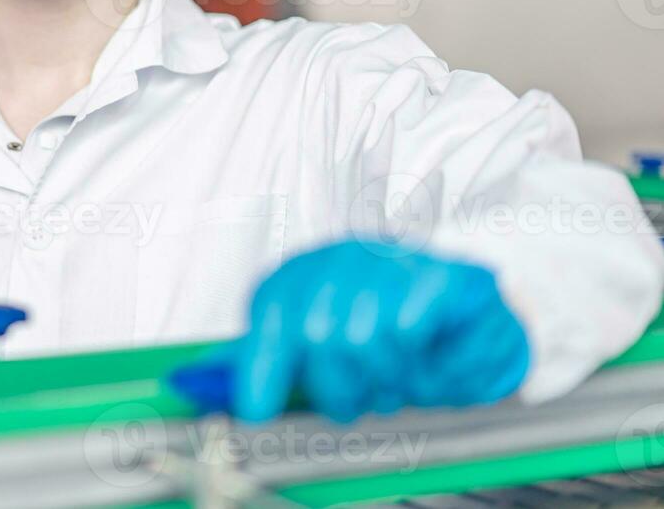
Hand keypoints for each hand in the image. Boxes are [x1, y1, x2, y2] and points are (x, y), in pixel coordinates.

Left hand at [232, 240, 529, 421]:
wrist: (466, 300)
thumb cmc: (385, 322)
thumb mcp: (317, 336)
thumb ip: (266, 361)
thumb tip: (207, 388)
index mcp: (302, 275)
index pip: (270, 314)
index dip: (260, 369)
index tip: (255, 413)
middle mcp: (341, 260)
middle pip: (322, 337)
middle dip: (344, 388)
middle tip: (367, 397)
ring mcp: (393, 262)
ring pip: (371, 341)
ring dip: (391, 381)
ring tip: (403, 379)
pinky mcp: (444, 277)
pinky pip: (422, 338)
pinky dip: (428, 370)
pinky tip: (434, 365)